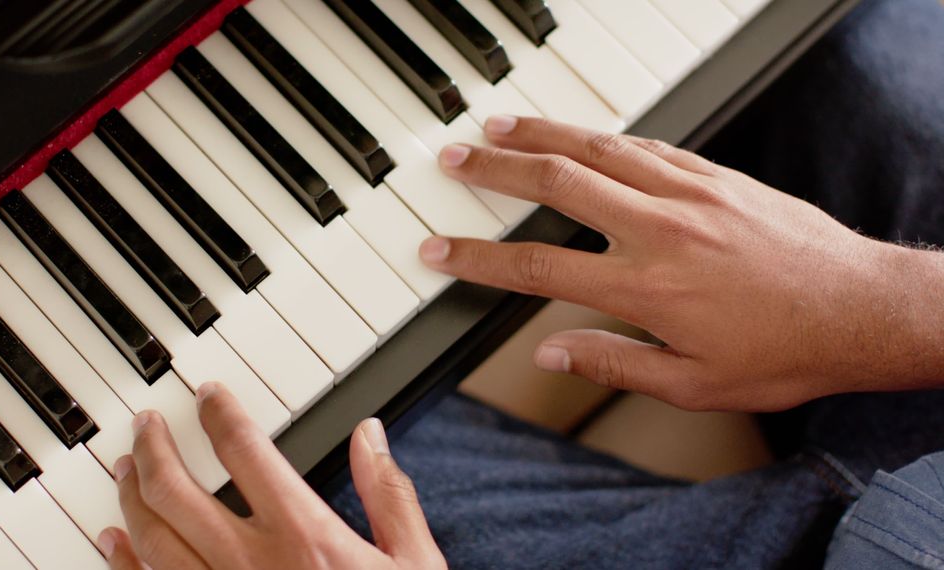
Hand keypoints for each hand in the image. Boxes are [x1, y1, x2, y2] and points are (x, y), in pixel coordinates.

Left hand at [97, 383, 444, 568]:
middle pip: (177, 492)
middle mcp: (251, 565)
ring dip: (131, 497)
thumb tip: (370, 435)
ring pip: (153, 539)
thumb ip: (388, 494)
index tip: (208, 396)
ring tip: (125, 469)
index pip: (245, 451)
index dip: (220, 413)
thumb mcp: (412, 561)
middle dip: (153, 449)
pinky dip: (123, 562)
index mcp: (304, 536)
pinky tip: (113, 541)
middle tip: (146, 425)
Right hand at [421, 116, 941, 411]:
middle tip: (455, 158)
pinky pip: (648, 146)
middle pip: (558, 184)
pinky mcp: (717, 177)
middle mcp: (662, 230)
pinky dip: (605, 138)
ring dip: (543, 135)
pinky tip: (583, 136)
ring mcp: (690, 194)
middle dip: (496, 169)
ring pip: (599, 150)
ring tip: (501, 126)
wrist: (863, 309)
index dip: (479, 258)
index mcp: (647, 288)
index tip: (440, 251)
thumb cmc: (786, 351)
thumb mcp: (693, 384)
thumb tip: (551, 354)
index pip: (539, 266)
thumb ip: (613, 364)